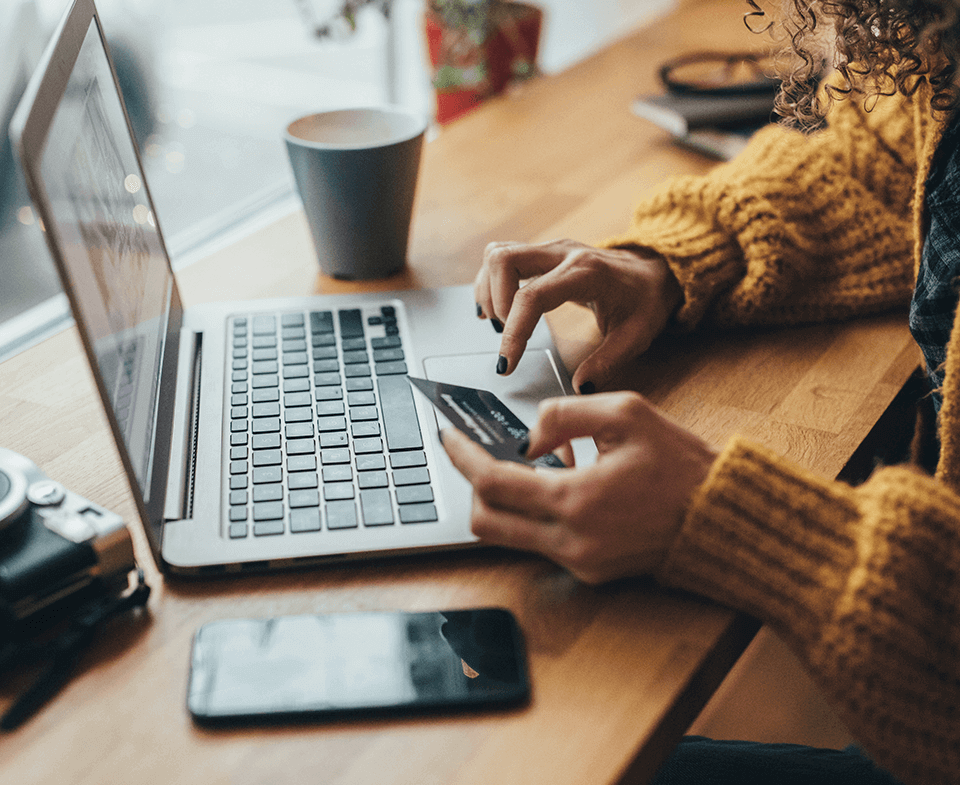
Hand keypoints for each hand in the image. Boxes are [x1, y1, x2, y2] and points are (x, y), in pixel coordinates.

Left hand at [441, 391, 716, 583]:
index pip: (492, 483)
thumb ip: (564, 414)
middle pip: (486, 521)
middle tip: (479, 454)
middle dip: (473, 485)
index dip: (462, 457)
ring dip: (506, 500)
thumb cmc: (682, 465)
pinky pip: (541, 542)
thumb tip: (528, 437)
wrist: (722, 519)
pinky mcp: (590, 573)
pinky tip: (563, 484)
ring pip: (509, 536)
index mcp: (576, 500)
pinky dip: (537, 513)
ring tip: (534, 464)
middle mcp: (571, 541)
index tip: (448, 436)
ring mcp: (579, 563)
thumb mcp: (627, 413)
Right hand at [475, 239, 682, 392]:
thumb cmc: (645, 301)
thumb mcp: (636, 336)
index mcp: (586, 273)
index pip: (533, 296)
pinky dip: (491, 282)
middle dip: (494, 302)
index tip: (507, 363)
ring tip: (500, 323)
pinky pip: (502, 257)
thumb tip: (580, 387)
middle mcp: (563, 253)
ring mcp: (551, 249)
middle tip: (505, 334)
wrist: (654, 271)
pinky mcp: (542, 253)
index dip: (514, 331)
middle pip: (504, 260)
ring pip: (498, 254)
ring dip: (489, 290)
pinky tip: (497, 309)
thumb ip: (607, 362)